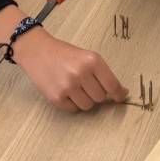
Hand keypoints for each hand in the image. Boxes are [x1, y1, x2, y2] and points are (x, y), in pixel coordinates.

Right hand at [11, 30, 128, 111]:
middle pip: (100, 98)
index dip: (118, 94)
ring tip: (75, 87)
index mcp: (92, 61)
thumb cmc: (65, 54)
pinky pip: (73, 109)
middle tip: (85, 84)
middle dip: (95, 93)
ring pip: (88, 106)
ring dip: (84, 100)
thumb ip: (103, 74)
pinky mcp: (56, 97)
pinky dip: (72, 103)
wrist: (37, 51)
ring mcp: (68, 87)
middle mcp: (81, 73)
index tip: (119, 96)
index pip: (112, 85)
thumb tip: (122, 93)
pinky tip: (65, 91)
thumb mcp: (87, 56)